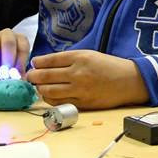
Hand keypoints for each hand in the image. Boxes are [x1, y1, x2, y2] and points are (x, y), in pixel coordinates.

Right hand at [0, 29, 30, 82]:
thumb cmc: (2, 69)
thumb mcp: (12, 72)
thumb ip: (16, 74)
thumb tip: (21, 80)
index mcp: (19, 40)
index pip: (23, 46)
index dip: (20, 61)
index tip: (17, 74)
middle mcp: (7, 35)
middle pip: (9, 42)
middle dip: (7, 59)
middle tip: (5, 74)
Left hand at [26, 50, 148, 108]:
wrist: (128, 81)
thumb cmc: (108, 66)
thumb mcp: (89, 54)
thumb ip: (69, 59)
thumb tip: (46, 64)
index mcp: (80, 58)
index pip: (50, 60)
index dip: (38, 63)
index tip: (33, 64)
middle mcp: (78, 73)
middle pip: (46, 76)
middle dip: (33, 76)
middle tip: (29, 76)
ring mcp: (80, 90)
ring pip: (49, 91)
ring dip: (39, 88)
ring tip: (37, 86)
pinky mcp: (82, 103)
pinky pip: (59, 102)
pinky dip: (50, 99)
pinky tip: (48, 95)